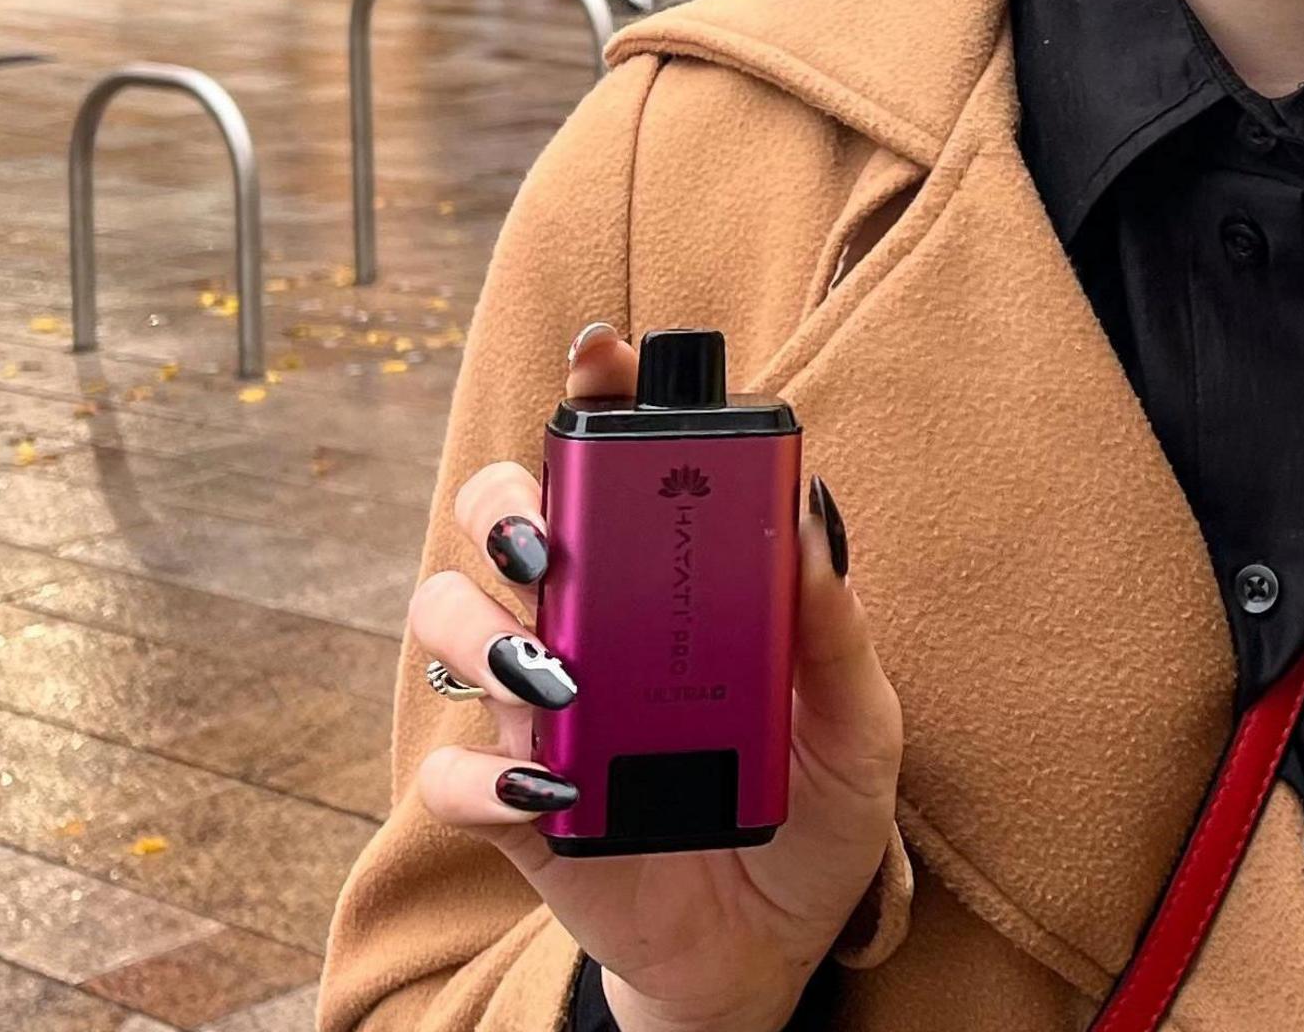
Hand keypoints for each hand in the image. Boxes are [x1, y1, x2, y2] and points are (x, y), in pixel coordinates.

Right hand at [406, 326, 901, 1031]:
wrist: (771, 949)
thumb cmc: (812, 815)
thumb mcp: (858, 726)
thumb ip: (835, 631)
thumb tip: (814, 516)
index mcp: (665, 578)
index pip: (610, 460)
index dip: (593, 391)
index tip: (602, 353)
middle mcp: (584, 621)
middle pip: (498, 515)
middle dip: (504, 507)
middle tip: (553, 546)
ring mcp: (539, 706)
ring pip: (445, 619)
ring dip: (485, 634)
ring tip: (561, 681)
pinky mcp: (512, 807)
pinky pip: (451, 775)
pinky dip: (481, 775)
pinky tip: (548, 788)